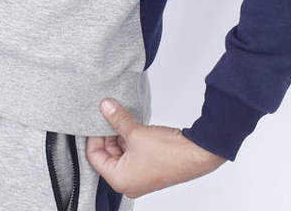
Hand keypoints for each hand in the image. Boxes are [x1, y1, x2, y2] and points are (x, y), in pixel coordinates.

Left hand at [84, 98, 226, 198]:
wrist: (196, 154)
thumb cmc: (168, 153)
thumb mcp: (136, 132)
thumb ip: (117, 119)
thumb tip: (105, 107)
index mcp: (119, 180)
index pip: (94, 157)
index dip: (94, 136)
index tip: (97, 120)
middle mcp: (127, 183)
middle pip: (106, 155)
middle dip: (108, 134)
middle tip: (110, 116)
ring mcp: (138, 177)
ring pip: (120, 153)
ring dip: (120, 136)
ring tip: (124, 120)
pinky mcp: (148, 169)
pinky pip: (131, 154)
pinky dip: (130, 140)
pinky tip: (134, 127)